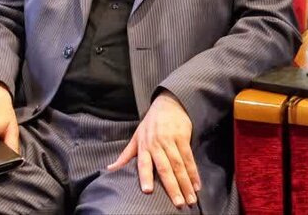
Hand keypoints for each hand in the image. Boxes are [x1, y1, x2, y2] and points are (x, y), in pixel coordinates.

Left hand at [107, 91, 199, 207]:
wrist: (168, 103)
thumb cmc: (150, 123)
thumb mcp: (136, 136)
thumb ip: (125, 155)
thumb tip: (110, 169)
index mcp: (144, 146)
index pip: (144, 163)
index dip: (146, 176)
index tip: (148, 191)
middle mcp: (157, 144)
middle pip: (166, 168)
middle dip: (172, 187)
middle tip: (178, 204)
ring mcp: (171, 141)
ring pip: (179, 166)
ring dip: (186, 184)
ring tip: (191, 200)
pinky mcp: (183, 138)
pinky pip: (189, 158)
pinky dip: (194, 173)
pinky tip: (197, 186)